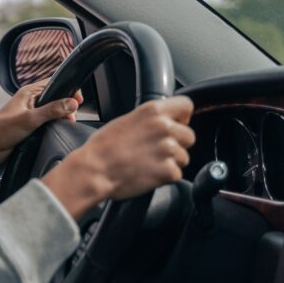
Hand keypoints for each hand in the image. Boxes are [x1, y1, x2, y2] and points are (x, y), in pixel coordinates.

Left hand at [0, 79, 81, 157]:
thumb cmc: (1, 130)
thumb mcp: (30, 119)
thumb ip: (52, 110)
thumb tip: (72, 103)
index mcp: (28, 92)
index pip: (53, 83)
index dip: (68, 89)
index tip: (78, 100)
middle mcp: (30, 100)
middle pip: (56, 97)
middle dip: (67, 105)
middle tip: (71, 116)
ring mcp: (30, 113)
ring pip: (53, 111)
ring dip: (61, 116)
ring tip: (66, 123)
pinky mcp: (30, 125)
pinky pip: (48, 121)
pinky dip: (55, 124)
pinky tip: (58, 130)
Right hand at [44, 96, 195, 218]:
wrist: (94, 170)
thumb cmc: (103, 147)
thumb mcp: (126, 120)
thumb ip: (149, 119)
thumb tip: (164, 121)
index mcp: (153, 111)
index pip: (187, 106)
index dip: (182, 117)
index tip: (175, 125)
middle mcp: (164, 127)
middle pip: (189, 136)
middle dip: (177, 145)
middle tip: (156, 151)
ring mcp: (168, 149)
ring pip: (184, 157)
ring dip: (170, 162)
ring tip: (148, 163)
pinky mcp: (168, 171)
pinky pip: (176, 174)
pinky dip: (164, 177)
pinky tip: (147, 174)